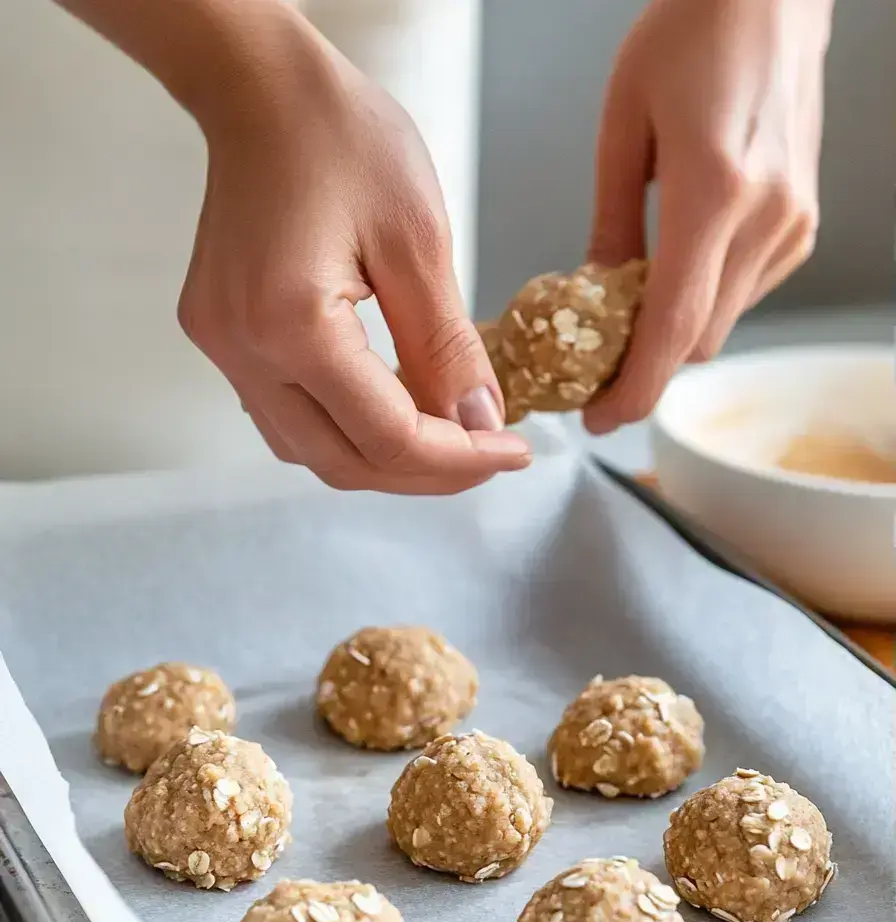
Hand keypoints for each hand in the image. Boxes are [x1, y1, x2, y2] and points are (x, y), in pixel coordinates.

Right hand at [178, 2, 527, 491]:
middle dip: (424, 473)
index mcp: (291, 324)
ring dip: (381, 459)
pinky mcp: (219, 338)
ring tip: (445, 438)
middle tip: (487, 454)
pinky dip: (343, 428)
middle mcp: (243, 350)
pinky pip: (285, 417)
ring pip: (309, 452)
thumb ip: (448, 348)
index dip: (459, 459)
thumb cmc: (339, 136)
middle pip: (343, 463)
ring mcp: (222, 348)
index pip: (388, 437)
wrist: (259, 89)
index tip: (513, 452)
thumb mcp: (419, 240)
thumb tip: (479, 425)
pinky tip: (389, 408)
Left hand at [585, 0, 831, 433]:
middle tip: (594, 365)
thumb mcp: (625, 125)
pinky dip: (704, 301)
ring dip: (673, 333)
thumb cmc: (689, 34)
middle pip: (698, 341)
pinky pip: (743, 294)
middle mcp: (766, 217)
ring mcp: (793, 224)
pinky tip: (676, 268)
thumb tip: (595, 302)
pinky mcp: (803, 225)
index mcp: (714, 189)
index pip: (673, 327)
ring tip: (627, 310)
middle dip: (645, 366)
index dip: (633, 388)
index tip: (599, 419)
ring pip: (722, 323)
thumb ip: (612, 223)